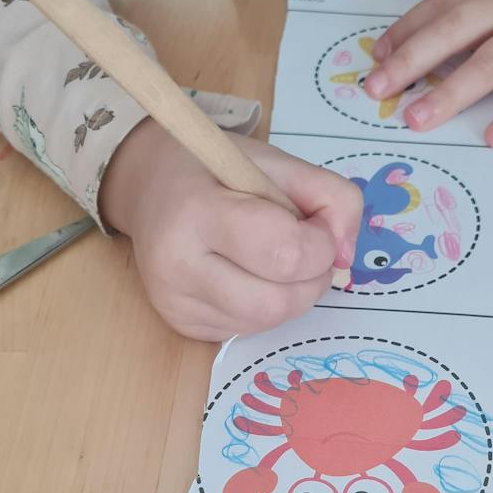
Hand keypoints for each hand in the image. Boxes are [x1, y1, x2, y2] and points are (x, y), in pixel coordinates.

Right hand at [99, 119, 360, 340]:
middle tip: (306, 250)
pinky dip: (265, 306)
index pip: (284, 254)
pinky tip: (248, 276)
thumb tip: (346, 257)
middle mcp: (178, 265)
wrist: (147, 186)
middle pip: (278, 303)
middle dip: (311, 280)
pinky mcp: (180, 324)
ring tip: (276, 260)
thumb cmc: (215, 169)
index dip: (320, 246)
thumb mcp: (277, 162)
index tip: (316, 226)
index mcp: (198, 211)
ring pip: (267, 323)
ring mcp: (175, 302)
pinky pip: (247, 330)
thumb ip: (330, 197)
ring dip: (291, 296)